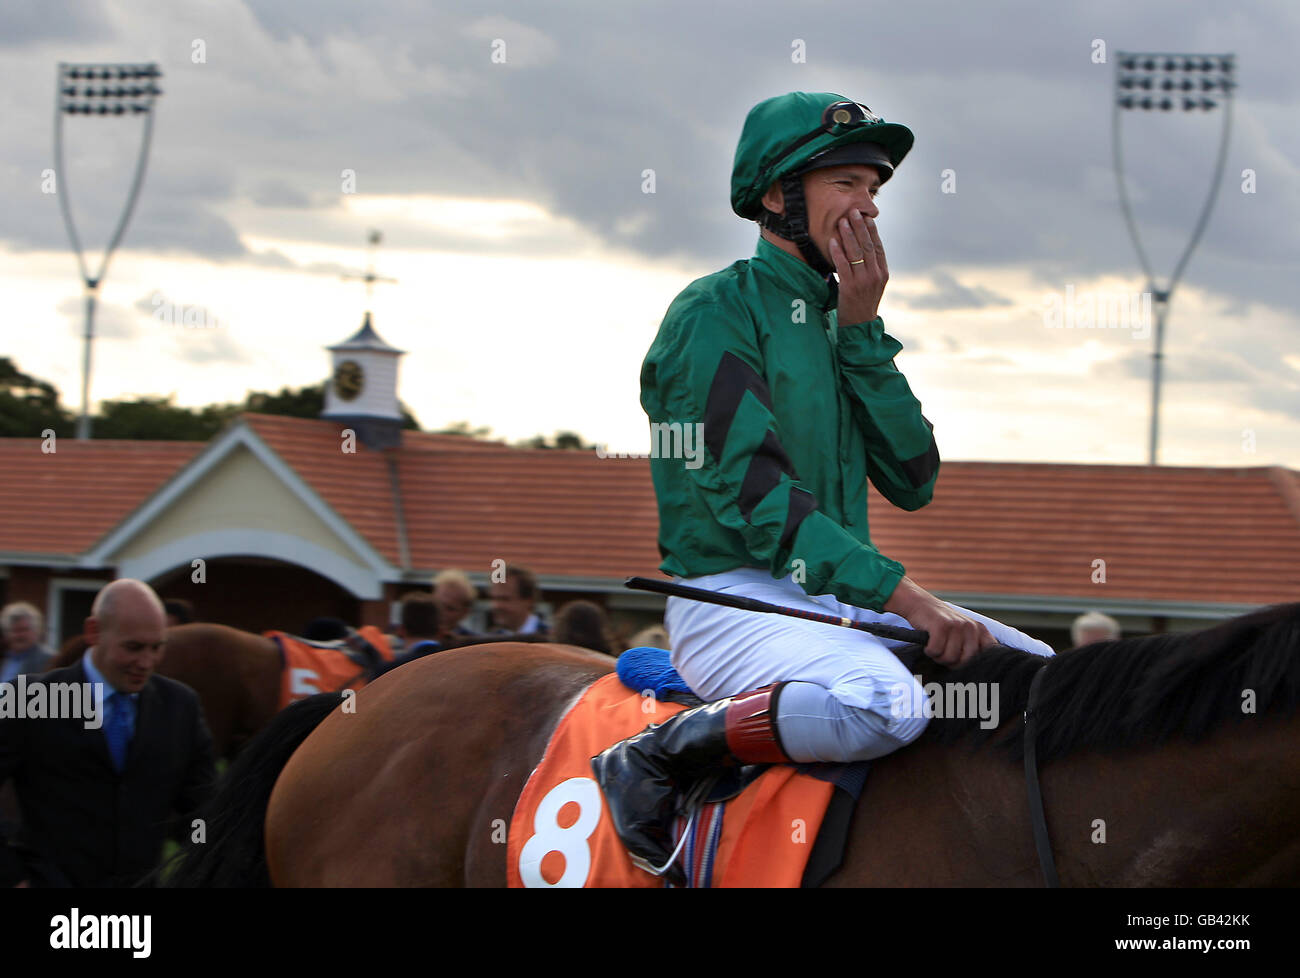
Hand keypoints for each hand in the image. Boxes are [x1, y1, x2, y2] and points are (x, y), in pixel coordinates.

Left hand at [827, 209, 887, 325]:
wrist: (860, 326)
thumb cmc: (863, 303)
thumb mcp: (873, 285)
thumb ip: (871, 268)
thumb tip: (864, 248)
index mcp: (883, 273)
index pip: (878, 247)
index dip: (872, 231)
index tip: (866, 217)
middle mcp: (875, 275)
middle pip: (868, 246)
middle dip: (860, 227)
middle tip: (853, 212)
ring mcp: (863, 281)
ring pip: (856, 253)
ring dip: (848, 235)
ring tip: (842, 222)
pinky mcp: (850, 288)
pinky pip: (843, 265)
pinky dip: (837, 252)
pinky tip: (832, 241)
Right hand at [883, 576, 995, 667]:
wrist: (920, 604)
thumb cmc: (942, 624)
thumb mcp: (963, 631)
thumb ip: (973, 646)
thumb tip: (978, 670)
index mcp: (980, 630)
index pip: (990, 654)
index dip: (978, 664)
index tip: (963, 661)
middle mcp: (971, 627)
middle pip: (966, 661)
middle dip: (952, 662)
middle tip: (944, 653)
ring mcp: (956, 625)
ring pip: (950, 658)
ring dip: (939, 657)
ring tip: (936, 646)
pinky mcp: (941, 626)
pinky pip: (936, 651)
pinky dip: (929, 651)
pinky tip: (928, 644)